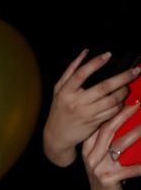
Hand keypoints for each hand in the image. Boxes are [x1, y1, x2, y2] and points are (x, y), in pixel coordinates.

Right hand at [44, 50, 139, 167]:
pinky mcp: (94, 123)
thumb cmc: (59, 110)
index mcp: (65, 92)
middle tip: (135, 71)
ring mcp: (86, 114)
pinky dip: (119, 105)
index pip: (81, 74)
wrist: (57, 136)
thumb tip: (85, 53)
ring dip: (123, 92)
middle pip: (104, 87)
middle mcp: (76, 103)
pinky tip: (121, 100)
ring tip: (127, 87)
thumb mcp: (58, 90)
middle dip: (123, 78)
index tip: (108, 55)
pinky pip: (112, 112)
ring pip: (112, 100)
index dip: (95, 63)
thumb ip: (70, 71)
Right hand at [81, 104, 140, 189]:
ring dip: (136, 133)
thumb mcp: (102, 157)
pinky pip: (129, 168)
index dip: (113, 111)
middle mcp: (91, 156)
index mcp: (88, 148)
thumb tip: (125, 117)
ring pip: (120, 145)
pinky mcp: (108, 179)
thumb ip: (107, 141)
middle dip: (124, 115)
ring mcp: (98, 168)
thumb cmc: (108, 175)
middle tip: (139, 104)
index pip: (99, 126)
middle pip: (108, 130)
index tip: (127, 99)